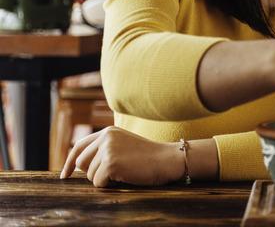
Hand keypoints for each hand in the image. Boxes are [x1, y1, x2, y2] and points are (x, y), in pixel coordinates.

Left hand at [59, 127, 183, 186]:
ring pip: (90, 176)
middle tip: (113, 173)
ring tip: (125, 172)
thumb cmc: (149, 157)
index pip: (79, 146)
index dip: (69, 162)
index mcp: (107, 132)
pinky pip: (98, 183)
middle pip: (81, 163)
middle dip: (93, 173)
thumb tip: (79, 165)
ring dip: (105, 179)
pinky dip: (110, 184)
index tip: (64, 175)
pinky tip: (126, 176)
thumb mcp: (124, 146)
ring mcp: (107, 150)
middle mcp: (105, 138)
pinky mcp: (110, 163)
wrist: (168, 159)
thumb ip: (105, 149)